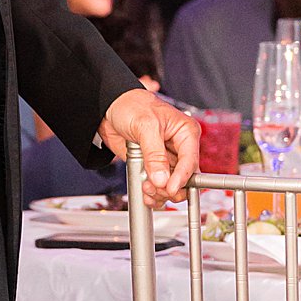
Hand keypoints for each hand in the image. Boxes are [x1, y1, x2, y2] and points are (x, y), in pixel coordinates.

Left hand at [97, 90, 198, 206]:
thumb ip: (154, 154)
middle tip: (155, 189)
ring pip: (171, 185)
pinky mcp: (152, 166)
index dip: (182, 177)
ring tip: (146, 188)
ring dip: (159, 192)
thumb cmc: (132, 106)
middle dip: (169, 187)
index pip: (190, 161)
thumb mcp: (145, 126)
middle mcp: (178, 147)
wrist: (110, 108)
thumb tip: (162, 179)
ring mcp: (165, 159)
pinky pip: (158, 186)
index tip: (170, 188)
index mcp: (185, 133)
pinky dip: (152, 194)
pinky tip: (145, 194)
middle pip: (184, 177)